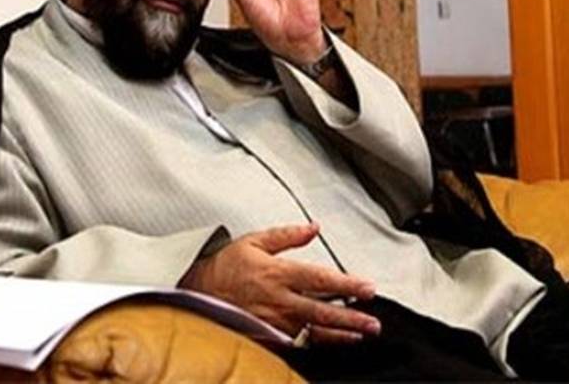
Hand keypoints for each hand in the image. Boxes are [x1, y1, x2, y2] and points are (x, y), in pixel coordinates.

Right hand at [179, 223, 380, 344]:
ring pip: (314, 330)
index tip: (367, 289)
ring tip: (362, 333)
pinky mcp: (268, 336)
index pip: (320, 280)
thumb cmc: (225, 267)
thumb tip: (313, 227)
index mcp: (278, 273)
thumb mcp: (255, 241)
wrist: (196, 291)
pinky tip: (335, 340)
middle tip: (373, 321)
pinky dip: (320, 342)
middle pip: (322, 310)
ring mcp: (274, 322)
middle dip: (351, 317)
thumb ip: (287, 235)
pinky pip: (299, 342)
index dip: (347, 285)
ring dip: (340, 332)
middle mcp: (279, 300)